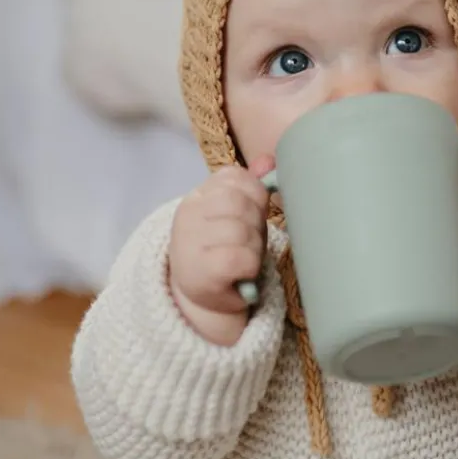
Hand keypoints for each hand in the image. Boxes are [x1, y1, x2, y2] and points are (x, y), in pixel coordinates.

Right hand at [169, 156, 272, 345]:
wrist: (201, 298)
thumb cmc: (224, 250)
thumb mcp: (237, 216)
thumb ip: (251, 187)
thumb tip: (269, 161)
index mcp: (197, 196)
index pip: (235, 177)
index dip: (255, 196)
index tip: (252, 216)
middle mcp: (188, 215)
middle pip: (239, 203)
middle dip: (256, 223)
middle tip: (250, 241)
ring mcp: (190, 243)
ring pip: (241, 230)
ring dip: (254, 247)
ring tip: (245, 258)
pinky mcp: (201, 271)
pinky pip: (240, 258)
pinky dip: (250, 266)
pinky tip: (242, 273)